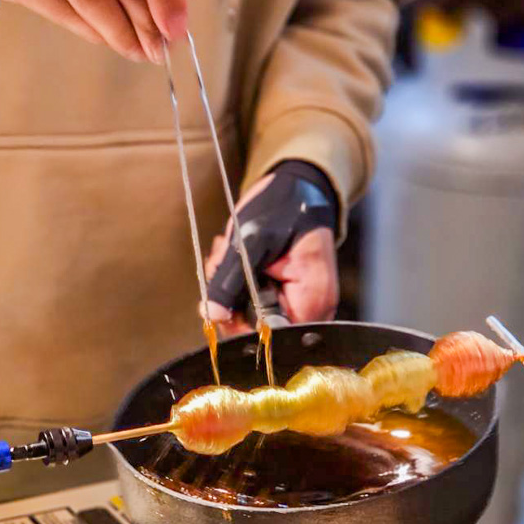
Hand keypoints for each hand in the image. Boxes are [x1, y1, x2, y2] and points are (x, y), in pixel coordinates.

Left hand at [202, 161, 339, 335]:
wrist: (299, 185)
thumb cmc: (283, 205)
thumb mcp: (250, 241)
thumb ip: (229, 281)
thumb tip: (212, 315)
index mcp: (311, 300)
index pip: (271, 338)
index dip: (238, 326)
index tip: (219, 300)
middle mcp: (311, 310)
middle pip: (259, 330)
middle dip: (230, 301)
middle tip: (220, 264)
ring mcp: (299, 303)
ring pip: (251, 316)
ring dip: (230, 288)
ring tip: (227, 253)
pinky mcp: (286, 294)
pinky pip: (255, 303)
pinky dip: (238, 283)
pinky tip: (234, 258)